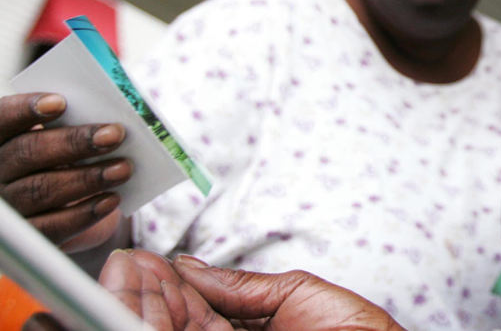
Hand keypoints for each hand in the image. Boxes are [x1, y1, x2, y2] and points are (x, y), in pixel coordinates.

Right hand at [0, 92, 131, 248]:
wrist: (68, 204)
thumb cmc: (67, 156)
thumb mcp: (64, 136)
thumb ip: (73, 124)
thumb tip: (104, 120)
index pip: (2, 119)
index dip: (26, 110)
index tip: (60, 102)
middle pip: (27, 153)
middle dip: (74, 142)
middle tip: (115, 134)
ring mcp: (9, 206)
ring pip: (41, 189)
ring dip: (88, 178)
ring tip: (123, 168)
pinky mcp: (28, 235)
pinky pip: (51, 226)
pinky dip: (84, 213)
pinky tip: (111, 199)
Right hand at [99, 249, 406, 330]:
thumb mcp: (294, 294)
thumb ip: (237, 285)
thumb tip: (188, 266)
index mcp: (249, 327)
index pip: (194, 308)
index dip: (163, 285)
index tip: (140, 262)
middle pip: (177, 324)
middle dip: (144, 295)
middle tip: (120, 268)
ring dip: (144, 310)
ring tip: (122, 280)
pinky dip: (162, 327)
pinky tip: (141, 313)